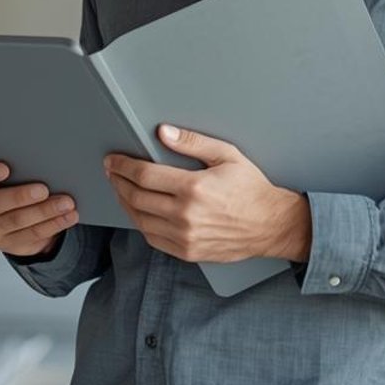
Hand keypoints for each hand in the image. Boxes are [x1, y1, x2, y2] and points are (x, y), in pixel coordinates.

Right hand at [0, 161, 79, 257]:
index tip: (5, 168)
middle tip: (44, 189)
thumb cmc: (10, 183)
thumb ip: (15, 168)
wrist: (12, 214)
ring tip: (66, 203)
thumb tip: (42, 160)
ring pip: (18, 221)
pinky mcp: (8, 244)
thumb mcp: (7, 175)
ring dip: (45, 211)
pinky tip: (69, 216)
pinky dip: (54, 224)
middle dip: (21, 196)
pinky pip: (33, 235)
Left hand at [104, 124, 310, 263]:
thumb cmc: (251, 189)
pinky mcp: (187, 251)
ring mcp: (185, 237)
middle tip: (112, 172)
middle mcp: (186, 215)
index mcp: (194, 188)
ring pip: (140, 219)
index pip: (144, 175)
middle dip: (118, 182)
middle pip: (136, 197)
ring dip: (125, 202)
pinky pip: (152, 238)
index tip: (113, 160)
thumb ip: (192, 143)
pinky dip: (139, 223)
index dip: (123, 166)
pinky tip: (138, 211)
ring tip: (121, 189)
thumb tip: (163, 132)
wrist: (271, 225)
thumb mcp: (226, 155)